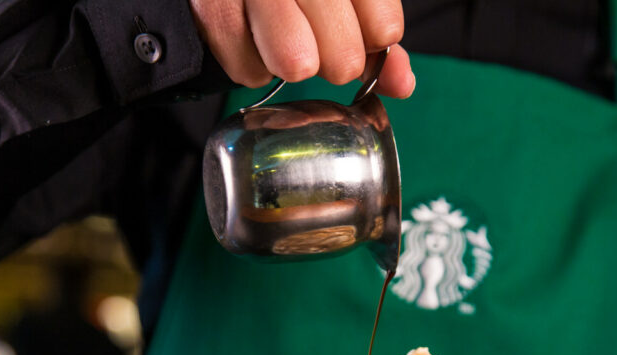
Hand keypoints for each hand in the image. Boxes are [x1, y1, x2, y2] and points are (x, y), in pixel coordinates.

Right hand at [189, 0, 414, 97]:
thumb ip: (375, 34)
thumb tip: (402, 85)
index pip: (383, 28)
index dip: (373, 43)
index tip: (360, 34)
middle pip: (343, 58)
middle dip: (333, 61)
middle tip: (315, 38)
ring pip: (296, 64)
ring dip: (293, 64)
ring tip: (283, 38)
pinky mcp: (214, 8)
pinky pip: (250, 71)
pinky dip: (253, 66)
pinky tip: (253, 38)